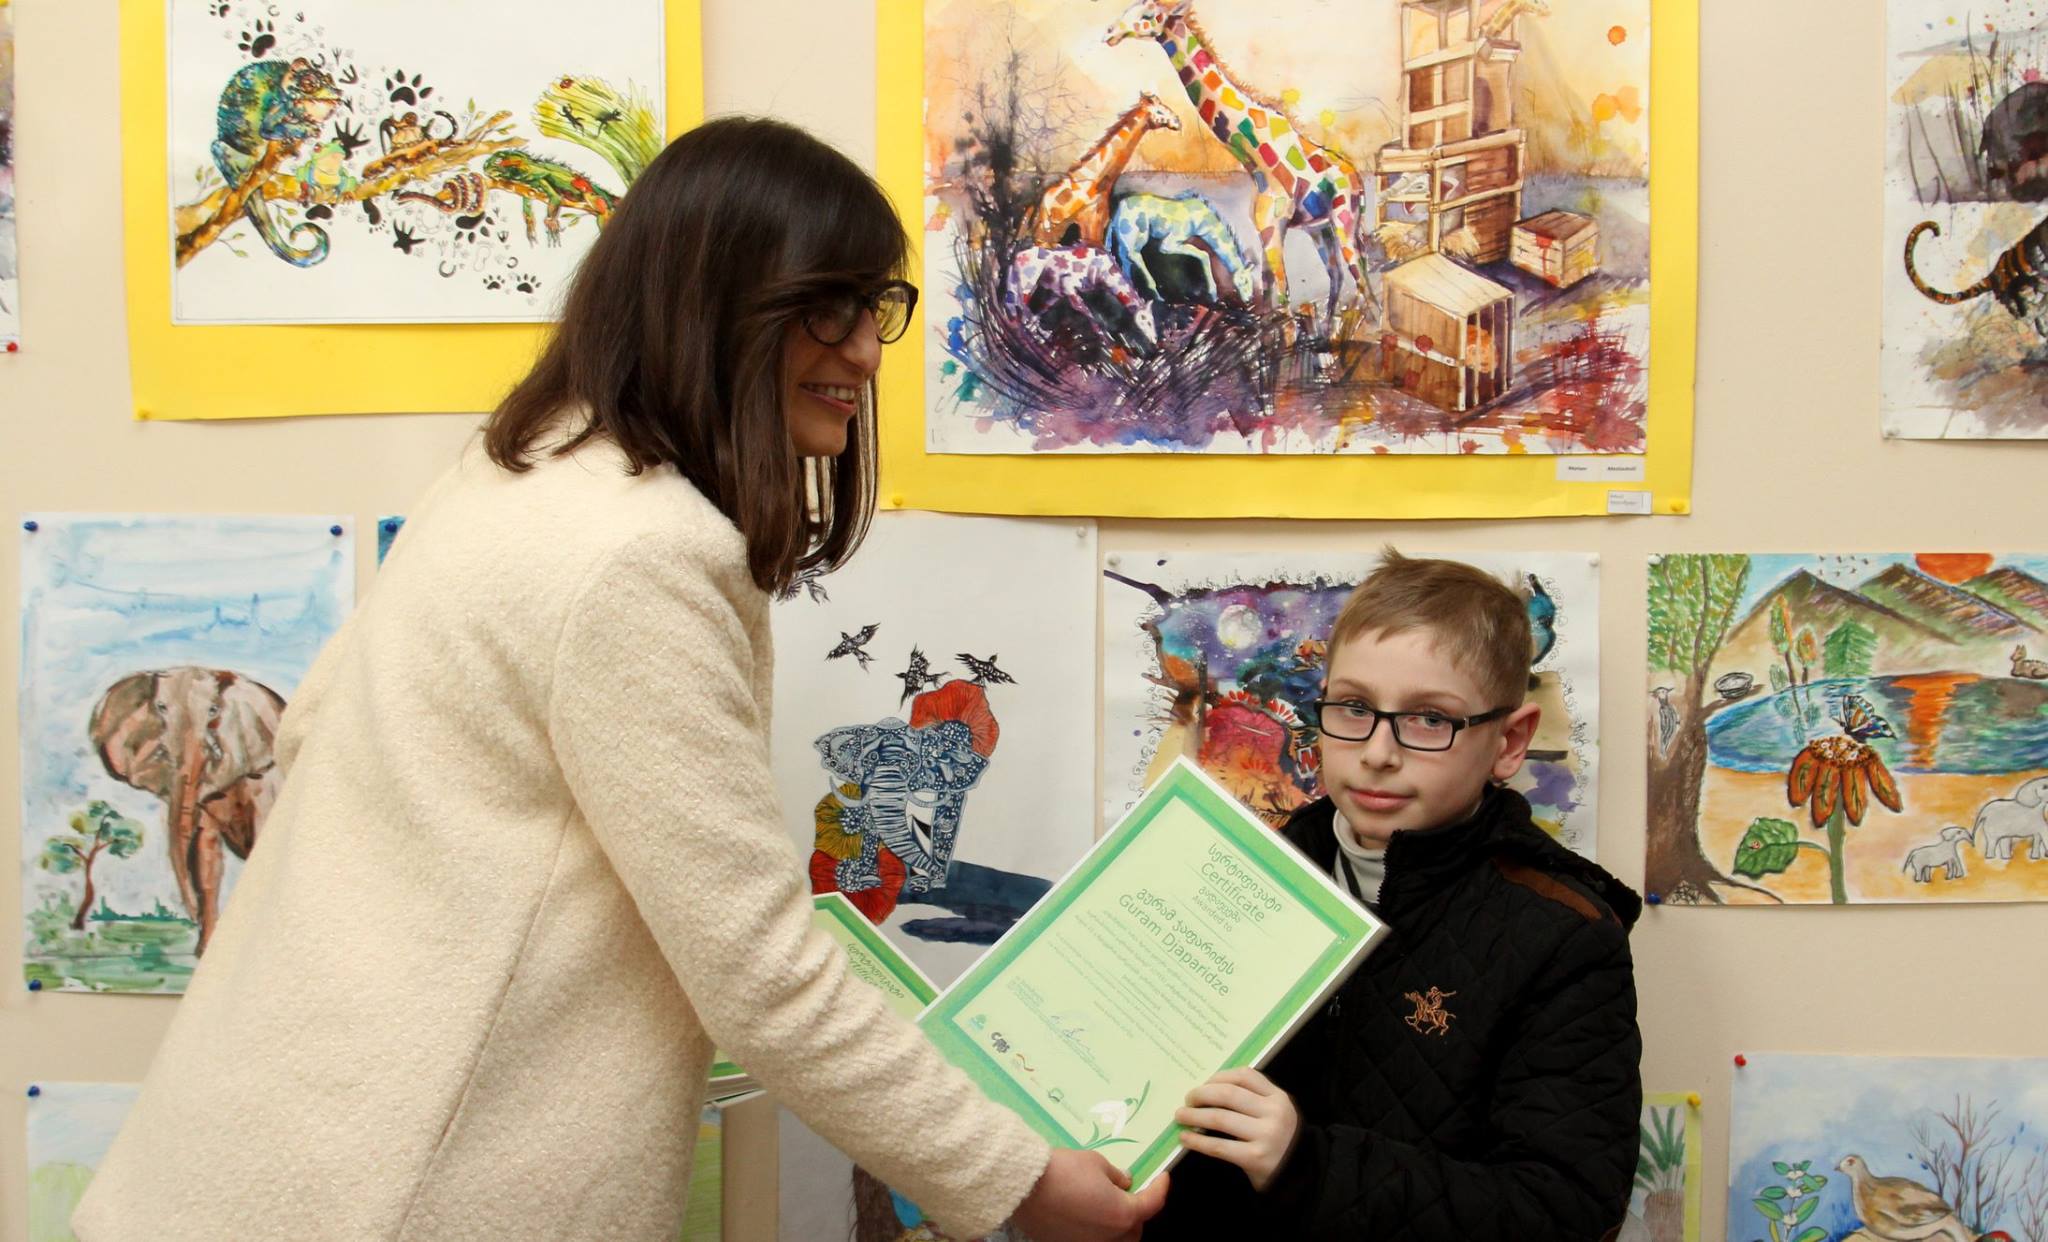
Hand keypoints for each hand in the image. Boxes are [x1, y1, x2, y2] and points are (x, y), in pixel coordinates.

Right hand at [1010, 1147, 1168, 1241]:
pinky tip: (1085, 1212)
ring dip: (1117, 1224)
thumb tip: (1125, 1183)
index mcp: (1122, 1214)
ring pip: (1114, 1239)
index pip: (1152, 1205)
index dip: (1161, 1189)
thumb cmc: (1063, 1170)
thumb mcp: (1096, 1163)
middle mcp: (1109, 1237)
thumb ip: (1116, 1176)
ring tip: (1109, 1204)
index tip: (1163, 1178)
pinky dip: (1094, 1229)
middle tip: (1132, 1193)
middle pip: (1134, 1230)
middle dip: (1137, 1212)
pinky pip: (1090, 1239)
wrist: (1024, 1186)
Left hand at [1174, 1067, 1297, 1191]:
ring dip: (1194, 1116)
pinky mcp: (1255, 1158)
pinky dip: (1198, 1141)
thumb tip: (1207, 1089)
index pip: (1244, 1076)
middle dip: (1201, 1094)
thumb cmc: (1278, 1140)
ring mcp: (1266, 1135)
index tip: (1202, 1083)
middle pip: (1228, 1094)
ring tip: (1180, 1117)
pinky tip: (1186, 1139)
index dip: (1218, 1077)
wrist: (1298, 1176)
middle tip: (1187, 1100)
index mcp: (1278, 1097)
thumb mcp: (1274, 1113)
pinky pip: (1219, 1146)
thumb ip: (1252, 1098)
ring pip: (1220, 1118)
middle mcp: (1274, 1113)